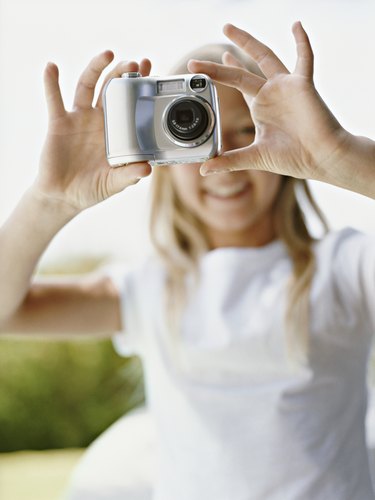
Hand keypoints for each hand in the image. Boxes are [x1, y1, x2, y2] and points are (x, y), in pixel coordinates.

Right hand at [33, 52, 151, 213]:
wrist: (64, 196)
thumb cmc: (92, 189)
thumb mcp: (114, 183)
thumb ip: (129, 175)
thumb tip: (147, 169)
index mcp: (117, 132)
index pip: (130, 104)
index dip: (138, 87)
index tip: (149, 71)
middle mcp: (99, 120)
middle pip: (112, 89)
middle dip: (123, 73)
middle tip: (134, 63)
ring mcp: (79, 119)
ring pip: (87, 86)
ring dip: (96, 68)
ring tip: (107, 54)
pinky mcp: (59, 123)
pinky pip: (54, 99)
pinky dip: (51, 83)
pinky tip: (52, 68)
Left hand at [188, 22, 350, 181]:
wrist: (320, 158)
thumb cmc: (293, 157)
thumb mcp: (254, 157)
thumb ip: (229, 160)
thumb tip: (203, 170)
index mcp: (259, 107)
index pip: (237, 87)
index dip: (219, 77)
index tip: (201, 70)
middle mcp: (270, 94)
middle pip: (241, 72)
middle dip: (219, 65)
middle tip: (196, 59)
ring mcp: (286, 87)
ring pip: (264, 57)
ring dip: (246, 42)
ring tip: (227, 28)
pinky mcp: (303, 85)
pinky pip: (305, 58)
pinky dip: (302, 42)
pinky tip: (296, 26)